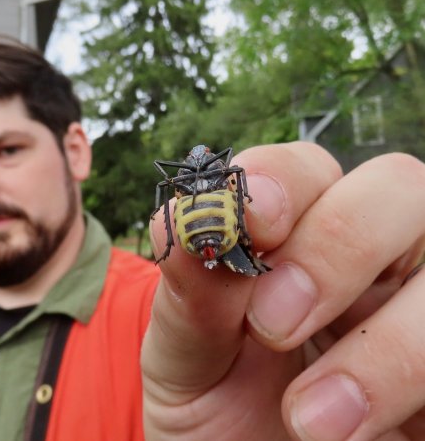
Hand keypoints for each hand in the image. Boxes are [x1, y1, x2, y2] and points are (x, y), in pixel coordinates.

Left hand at [142, 142, 424, 440]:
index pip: (306, 170)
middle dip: (338, 245)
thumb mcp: (187, 361)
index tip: (249, 230)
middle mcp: (369, 263)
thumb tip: (185, 218)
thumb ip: (190, 298)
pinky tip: (353, 435)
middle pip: (399, 187)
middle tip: (273, 326)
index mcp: (295, 242)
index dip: (282, 182)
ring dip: (390, 343)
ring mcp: (416, 311)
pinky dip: (416, 383)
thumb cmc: (215, 415)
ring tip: (308, 421)